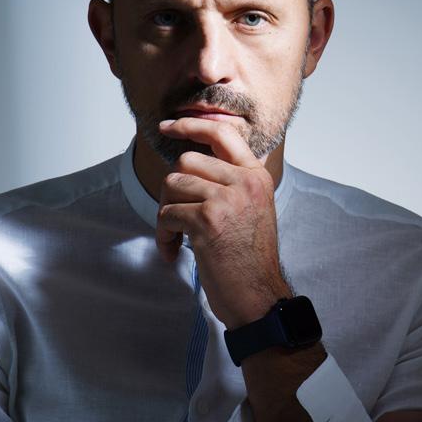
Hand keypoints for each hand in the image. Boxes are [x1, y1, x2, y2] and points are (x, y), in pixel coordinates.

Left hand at [156, 117, 290, 328]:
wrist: (258, 296)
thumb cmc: (250, 258)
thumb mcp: (252, 209)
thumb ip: (231, 182)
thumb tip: (190, 164)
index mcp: (256, 176)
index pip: (222, 134)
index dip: (191, 125)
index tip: (168, 126)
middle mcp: (244, 181)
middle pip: (187, 161)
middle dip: (173, 189)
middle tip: (176, 216)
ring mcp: (226, 199)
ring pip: (173, 184)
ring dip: (166, 213)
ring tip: (176, 236)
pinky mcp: (207, 220)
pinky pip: (167, 213)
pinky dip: (163, 234)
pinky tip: (174, 251)